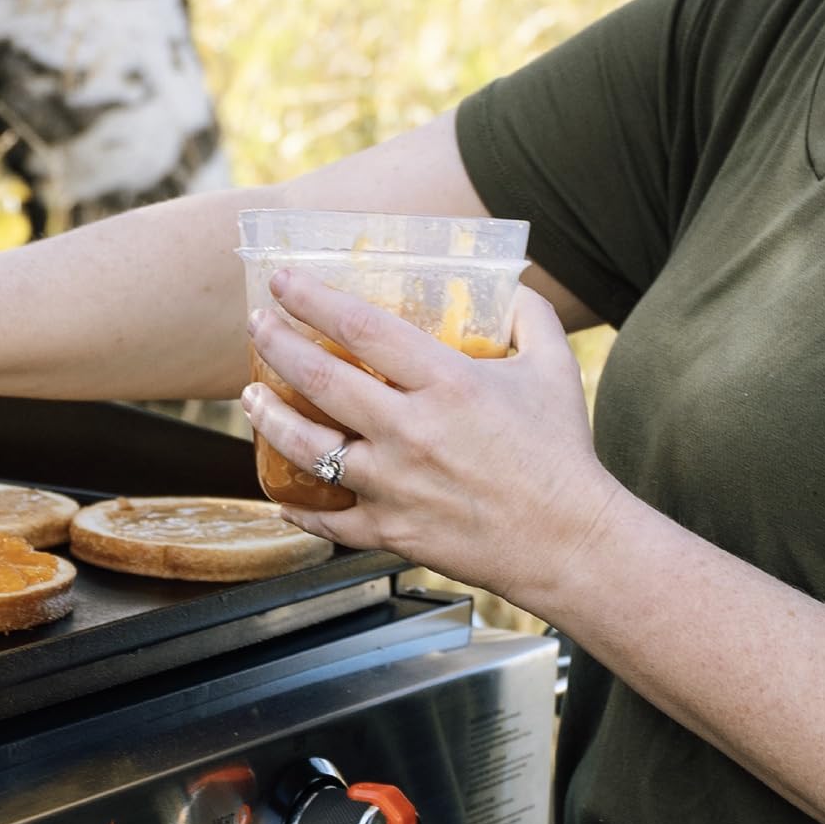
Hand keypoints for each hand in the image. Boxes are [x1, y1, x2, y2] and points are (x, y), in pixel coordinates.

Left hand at [240, 268, 623, 614]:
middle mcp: (411, 432)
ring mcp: (395, 484)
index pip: (362, 329)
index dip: (313, 299)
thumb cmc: (563, 455)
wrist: (573, 544)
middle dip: (276, 345)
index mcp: (448, 384)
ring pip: (307, 448)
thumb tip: (508, 283)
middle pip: (320, 380)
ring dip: (269, 417)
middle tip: (256, 325)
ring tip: (252, 396)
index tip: (282, 280)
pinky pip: (330, 520)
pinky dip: (298, 510)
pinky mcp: (392, 530)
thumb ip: (529, 316)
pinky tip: (280, 498)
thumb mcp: (555, 369)